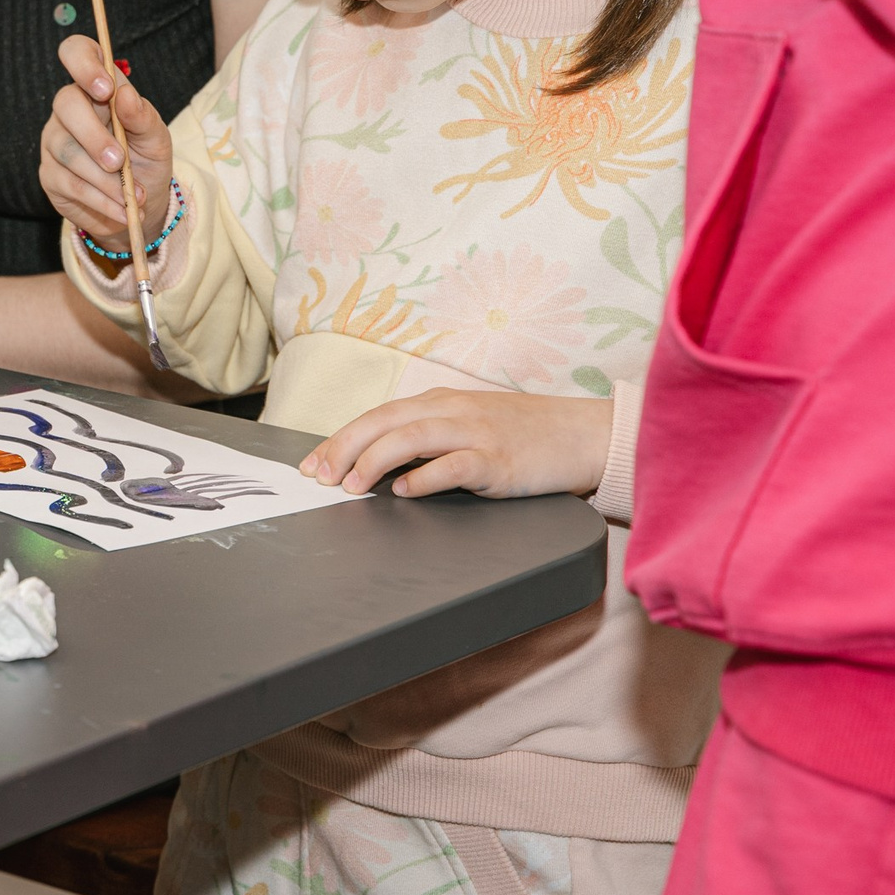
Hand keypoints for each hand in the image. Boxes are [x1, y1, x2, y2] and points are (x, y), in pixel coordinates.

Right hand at [39, 35, 172, 251]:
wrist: (140, 208)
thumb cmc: (147, 162)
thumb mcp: (156, 139)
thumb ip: (142, 116)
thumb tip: (123, 94)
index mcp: (96, 89)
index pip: (76, 53)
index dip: (83, 63)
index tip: (104, 89)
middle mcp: (70, 109)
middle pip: (66, 103)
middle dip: (95, 135)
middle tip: (120, 161)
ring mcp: (54, 141)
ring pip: (68, 150)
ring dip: (103, 178)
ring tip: (131, 197)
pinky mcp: (50, 175)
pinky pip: (69, 183)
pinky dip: (100, 199)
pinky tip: (121, 209)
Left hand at [300, 388, 612, 498]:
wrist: (583, 434)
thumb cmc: (523, 435)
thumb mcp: (468, 426)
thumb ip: (428, 439)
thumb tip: (379, 464)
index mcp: (439, 402)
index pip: (377, 416)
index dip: (339, 439)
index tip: (311, 464)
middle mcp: (451, 411)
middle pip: (383, 422)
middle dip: (343, 448)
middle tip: (319, 476)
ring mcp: (475, 432)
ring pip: (409, 437)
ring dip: (373, 461)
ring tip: (351, 486)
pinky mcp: (498, 459)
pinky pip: (454, 465)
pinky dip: (424, 478)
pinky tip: (405, 491)